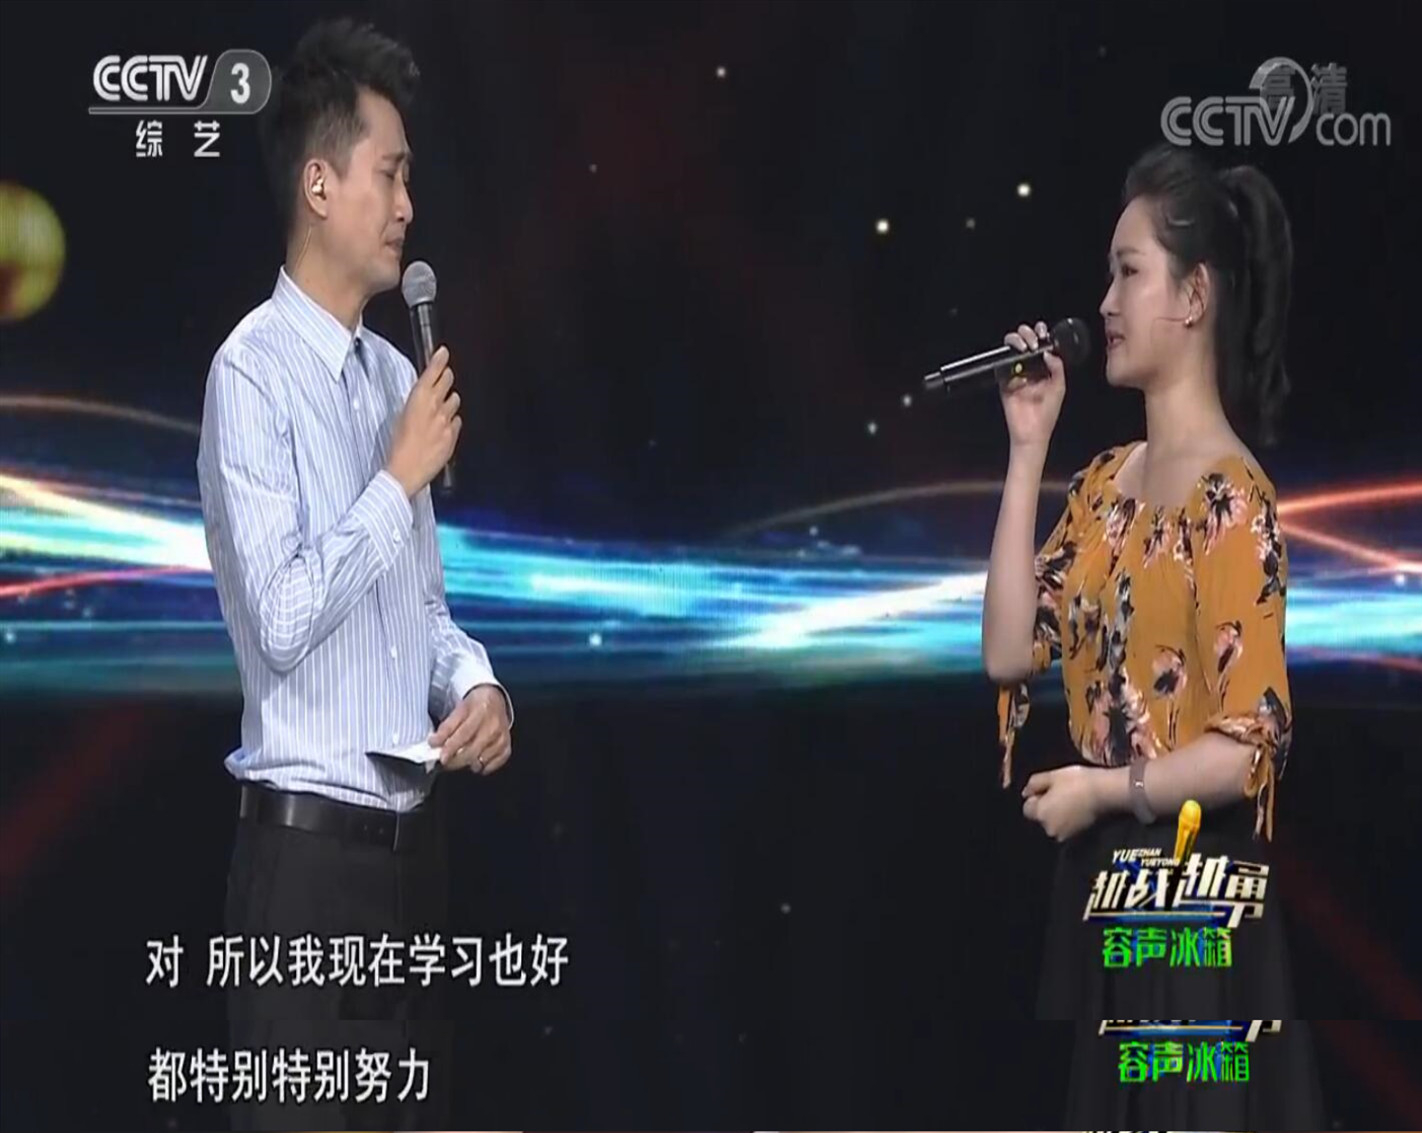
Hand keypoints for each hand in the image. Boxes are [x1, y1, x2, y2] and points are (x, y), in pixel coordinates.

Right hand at [386, 345, 460, 496]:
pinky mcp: (453, 435)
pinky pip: (457, 421)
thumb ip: (416, 404)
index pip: (433, 371)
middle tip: (445, 377)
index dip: (439, 360)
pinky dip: (452, 422)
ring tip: (441, 409)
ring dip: (449, 401)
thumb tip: (423, 396)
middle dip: (446, 378)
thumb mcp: (400, 417)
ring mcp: (447, 420)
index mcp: (418, 399)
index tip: (444, 352)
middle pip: (448, 381)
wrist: (406, 470)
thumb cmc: (398, 446)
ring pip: (454, 400)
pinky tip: (443, 428)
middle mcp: (435, 406)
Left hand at [430, 685, 510, 774]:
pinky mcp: (506, 746)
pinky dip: (483, 767)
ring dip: (467, 763)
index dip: (450, 747)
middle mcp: (493, 725)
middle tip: (445, 761)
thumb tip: (435, 744)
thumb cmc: (475, 706)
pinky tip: (475, 762)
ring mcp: (501, 737)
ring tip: (459, 758)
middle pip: (472, 751)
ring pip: (481, 760)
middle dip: (455, 760)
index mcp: (480, 711)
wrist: (494, 700)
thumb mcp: (459, 709)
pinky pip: (494, 764)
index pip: (463, 734)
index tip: (440, 756)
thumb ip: (447, 727)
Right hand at [999, 320, 1065, 448]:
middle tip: (1034, 341)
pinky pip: (1002, 362)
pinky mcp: (1003, 379)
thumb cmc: (1047, 412)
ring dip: (1017, 340)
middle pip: (1024, 339)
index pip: (1040, 343)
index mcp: (1043, 366)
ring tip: (1026, 346)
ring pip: (1011, 346)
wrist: (1033, 430)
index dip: (1041, 333)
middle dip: (1028, 333)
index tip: (1044, 333)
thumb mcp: (1059, 386)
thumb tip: (1048, 352)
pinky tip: (1017, 358)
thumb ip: (1056, 367)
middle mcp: (1029, 366)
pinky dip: (1008, 356)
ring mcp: (1015, 371)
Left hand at [1021, 764, 1101, 841]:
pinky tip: (1080, 808)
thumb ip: (1034, 784)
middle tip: (1061, 793)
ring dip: (1059, 814)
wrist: (1107, 793)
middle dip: (1047, 807)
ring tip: (1072, 800)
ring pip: (1055, 823)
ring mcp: (1065, 836)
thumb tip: (1025, 793)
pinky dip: (1070, 821)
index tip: (1049, 789)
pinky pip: (1067, 828)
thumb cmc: (1078, 782)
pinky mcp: (1079, 838)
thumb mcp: (1052, 775)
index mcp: (1040, 814)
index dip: (1036, 797)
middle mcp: (1049, 829)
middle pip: (1041, 818)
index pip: (1028, 808)